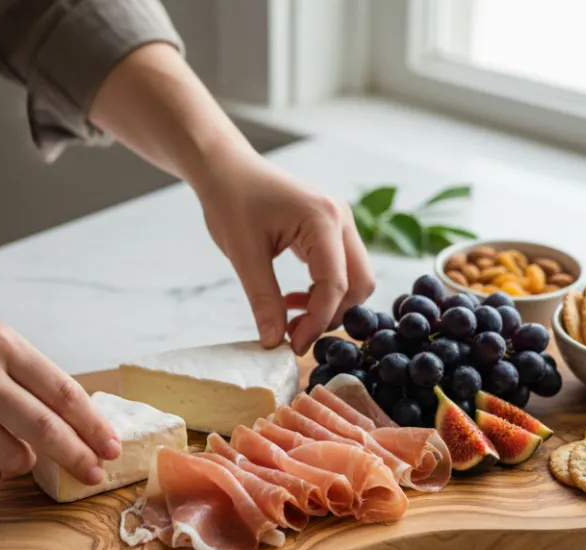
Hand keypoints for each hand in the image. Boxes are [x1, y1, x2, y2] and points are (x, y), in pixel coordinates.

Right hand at [0, 290, 120, 493]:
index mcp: (1, 343)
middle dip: (78, 457)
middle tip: (94, 475)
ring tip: (14, 453)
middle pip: (46, 429)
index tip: (112, 448)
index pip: (64, 393)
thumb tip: (68, 420)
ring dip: (22, 465)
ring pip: (10, 457)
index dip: (94, 426)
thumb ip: (24, 373)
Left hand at [195, 153, 373, 354]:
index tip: (293, 345)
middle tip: (295, 335)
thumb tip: (273, 341)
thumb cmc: (231, 200)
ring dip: (328, 305)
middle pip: (360, 283)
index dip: (317, 321)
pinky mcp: (331, 230)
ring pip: (355, 279)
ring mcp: (340, 223)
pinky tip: (291, 300)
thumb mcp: (243, 254)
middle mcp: (340, 220)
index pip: (335, 284)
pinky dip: (323, 292)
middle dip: (332, 315)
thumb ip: (263, 299)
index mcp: (322, 220)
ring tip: (290, 318)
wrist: (226, 169)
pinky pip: (341, 269)